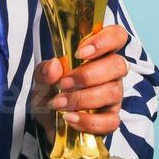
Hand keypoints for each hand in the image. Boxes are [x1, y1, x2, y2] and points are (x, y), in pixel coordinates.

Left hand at [30, 24, 129, 142]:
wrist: (47, 122)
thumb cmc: (50, 93)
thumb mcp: (41, 79)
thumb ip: (45, 70)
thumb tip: (54, 66)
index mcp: (98, 54)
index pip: (116, 36)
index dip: (104, 40)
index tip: (80, 52)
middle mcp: (111, 73)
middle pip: (118, 65)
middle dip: (88, 75)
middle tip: (63, 83)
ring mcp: (113, 97)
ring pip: (113, 92)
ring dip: (82, 98)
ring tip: (59, 103)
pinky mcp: (110, 119)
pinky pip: (110, 121)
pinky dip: (88, 121)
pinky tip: (70, 118)